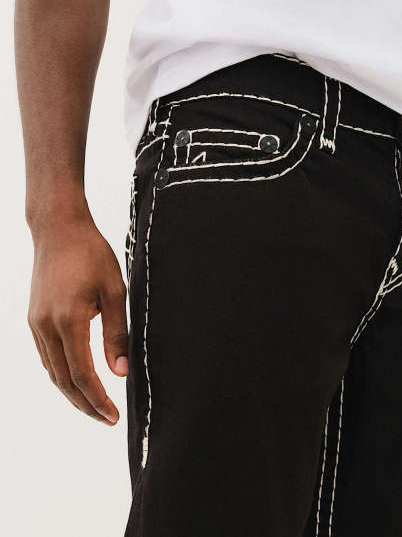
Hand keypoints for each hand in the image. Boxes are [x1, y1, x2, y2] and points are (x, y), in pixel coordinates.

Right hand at [28, 210, 127, 425]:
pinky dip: (61, 374)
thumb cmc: (91, 254)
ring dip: (72, 392)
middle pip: (63, 380)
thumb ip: (116, 333)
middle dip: (85, 404)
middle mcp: (46, 326)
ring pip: (52, 371)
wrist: (58, 229)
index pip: (82, 374)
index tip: (113, 416)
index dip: (98, 399)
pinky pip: (46, 357)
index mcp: (68, 320)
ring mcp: (36, 323)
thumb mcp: (114, 291)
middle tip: (105, 419)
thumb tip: (120, 372)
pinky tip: (76, 379)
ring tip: (94, 405)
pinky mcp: (34, 318)